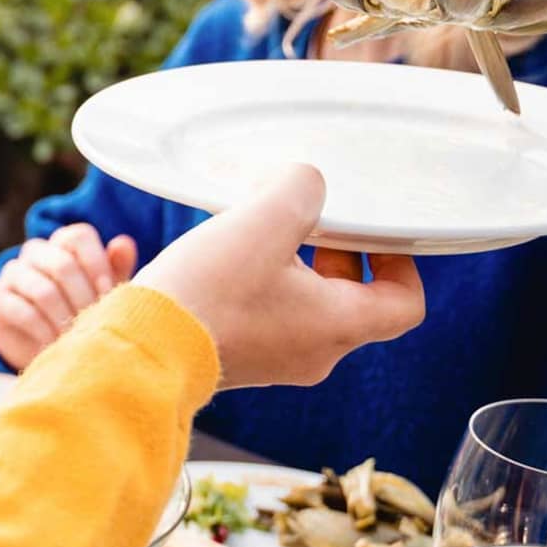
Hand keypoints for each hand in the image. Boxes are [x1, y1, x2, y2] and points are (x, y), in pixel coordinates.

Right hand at [0, 223, 139, 370]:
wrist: (40, 343)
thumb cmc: (78, 311)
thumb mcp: (101, 293)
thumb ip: (115, 268)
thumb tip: (124, 243)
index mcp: (62, 244)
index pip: (78, 236)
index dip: (97, 264)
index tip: (109, 294)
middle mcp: (35, 252)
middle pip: (62, 263)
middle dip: (83, 298)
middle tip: (94, 324)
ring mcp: (12, 273)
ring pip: (42, 289)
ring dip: (64, 318)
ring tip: (76, 338)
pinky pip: (20, 310)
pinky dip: (43, 331)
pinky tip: (54, 346)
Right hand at [134, 165, 424, 388]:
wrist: (142, 348)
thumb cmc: (208, 292)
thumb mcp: (263, 220)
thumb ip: (300, 190)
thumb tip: (304, 185)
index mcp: (338, 325)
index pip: (404, 304)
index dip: (399, 263)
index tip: (372, 233)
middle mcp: (314, 353)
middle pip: (353, 301)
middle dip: (335, 253)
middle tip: (307, 222)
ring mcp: (275, 361)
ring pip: (307, 307)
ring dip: (292, 267)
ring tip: (257, 233)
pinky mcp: (238, 359)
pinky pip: (267, 316)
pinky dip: (259, 284)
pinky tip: (222, 257)